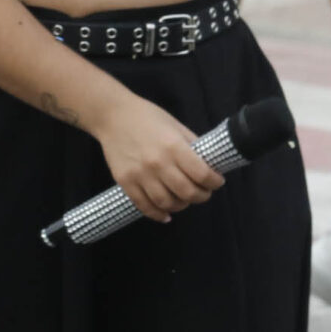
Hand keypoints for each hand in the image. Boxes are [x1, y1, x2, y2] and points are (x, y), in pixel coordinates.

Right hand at [92, 94, 225, 221]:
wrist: (113, 116)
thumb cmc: (148, 117)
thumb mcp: (176, 126)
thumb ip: (192, 145)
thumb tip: (209, 163)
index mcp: (174, 146)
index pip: (202, 174)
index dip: (214, 182)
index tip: (217, 182)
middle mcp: (158, 163)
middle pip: (187, 192)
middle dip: (201, 196)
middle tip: (204, 193)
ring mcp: (140, 175)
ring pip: (167, 203)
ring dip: (181, 206)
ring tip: (185, 200)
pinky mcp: (126, 182)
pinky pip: (145, 206)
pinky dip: (158, 214)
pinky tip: (167, 214)